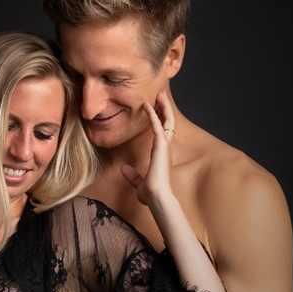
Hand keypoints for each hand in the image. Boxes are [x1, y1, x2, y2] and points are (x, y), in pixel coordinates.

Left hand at [120, 91, 175, 206]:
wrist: (156, 197)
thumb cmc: (150, 194)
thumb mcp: (138, 183)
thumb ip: (132, 176)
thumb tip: (123, 169)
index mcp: (161, 155)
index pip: (163, 133)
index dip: (161, 121)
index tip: (156, 111)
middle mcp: (165, 149)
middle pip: (169, 123)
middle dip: (165, 109)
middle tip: (160, 96)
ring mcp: (164, 146)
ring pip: (167, 121)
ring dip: (163, 107)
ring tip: (159, 94)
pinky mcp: (161, 146)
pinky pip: (157, 126)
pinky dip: (152, 114)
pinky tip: (146, 105)